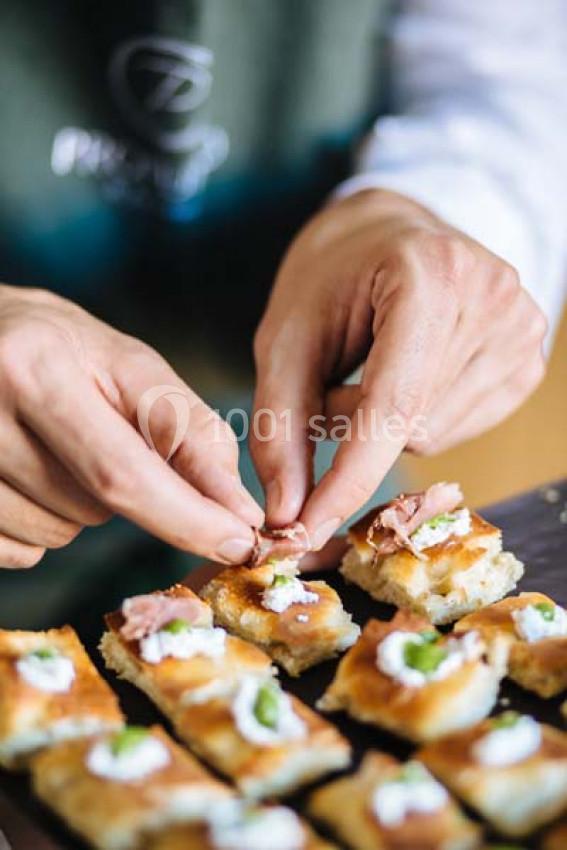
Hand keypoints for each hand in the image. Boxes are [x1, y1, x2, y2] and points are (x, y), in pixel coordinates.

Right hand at [0, 285, 261, 566]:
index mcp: (34, 370)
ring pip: (55, 535)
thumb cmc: (58, 347)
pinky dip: (38, 526)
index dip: (188, 518)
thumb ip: (187, 430)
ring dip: (77, 506)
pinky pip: (18, 552)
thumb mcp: (126, 364)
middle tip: (95, 433)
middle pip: (93, 509)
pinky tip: (21, 471)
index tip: (240, 543)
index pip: (123, 472)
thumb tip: (237, 510)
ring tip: (50, 444)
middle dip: (124, 492)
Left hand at [251, 189, 546, 549]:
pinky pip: (457, 430)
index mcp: (429, 276)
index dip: (345, 479)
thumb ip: (280, 424)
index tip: (305, 531)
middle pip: (411, 428)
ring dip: (385, 424)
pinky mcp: (529, 360)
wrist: (389, 232)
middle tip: (331, 381)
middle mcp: (492, 299)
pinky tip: (408, 374)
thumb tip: (286, 515)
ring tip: (371, 368)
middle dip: (354, 425)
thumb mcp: (286, 337)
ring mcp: (521, 330)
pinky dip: (416, 419)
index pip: (391, 404)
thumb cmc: (332, 277)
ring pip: (433, 437)